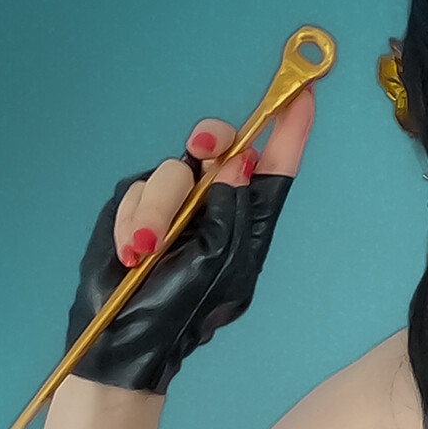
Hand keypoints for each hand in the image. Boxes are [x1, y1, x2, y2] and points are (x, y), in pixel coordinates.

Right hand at [64, 91, 314, 394]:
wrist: (124, 336)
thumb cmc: (181, 312)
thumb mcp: (219, 264)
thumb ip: (231, 210)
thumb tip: (238, 159)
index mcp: (247, 224)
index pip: (274, 168)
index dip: (289, 129)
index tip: (303, 92)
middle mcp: (214, 206)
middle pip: (222, 146)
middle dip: (213, 139)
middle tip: (202, 146)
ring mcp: (175, 203)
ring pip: (174, 169)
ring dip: (158, 210)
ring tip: (146, 252)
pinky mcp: (137, 205)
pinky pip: (137, 189)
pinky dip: (132, 219)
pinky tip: (130, 252)